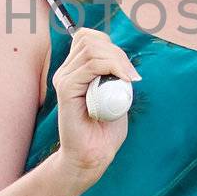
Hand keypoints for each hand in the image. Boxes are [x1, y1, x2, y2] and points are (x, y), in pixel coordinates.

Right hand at [53, 26, 139, 183]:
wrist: (92, 157)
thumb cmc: (105, 131)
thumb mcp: (115, 95)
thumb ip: (114, 76)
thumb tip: (122, 57)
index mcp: (74, 71)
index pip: (88, 38)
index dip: (111, 46)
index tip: (128, 71)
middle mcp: (66, 71)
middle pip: (91, 39)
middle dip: (117, 53)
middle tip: (132, 77)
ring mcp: (64, 78)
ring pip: (92, 49)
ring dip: (118, 61)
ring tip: (128, 80)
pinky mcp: (66, 88)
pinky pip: (91, 65)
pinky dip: (113, 68)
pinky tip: (123, 81)